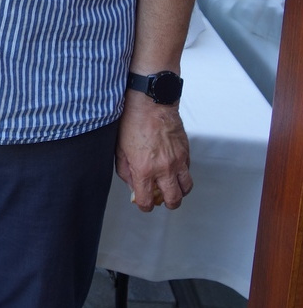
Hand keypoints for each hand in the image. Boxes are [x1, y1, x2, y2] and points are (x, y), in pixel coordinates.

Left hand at [115, 92, 192, 210]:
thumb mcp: (120, 149)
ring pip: (186, 188)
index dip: (144, 205)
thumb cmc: (133, 122)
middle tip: (161, 200)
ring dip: (179, 192)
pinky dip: (182, 175)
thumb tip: (133, 186)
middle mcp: (164, 168)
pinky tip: (173, 170)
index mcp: (144, 169)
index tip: (143, 203)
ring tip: (171, 188)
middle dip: (167, 204)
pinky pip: (188, 171)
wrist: (151, 102)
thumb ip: (126, 172)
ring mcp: (178, 160)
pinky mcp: (186, 151)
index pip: (147, 200)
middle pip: (173, 199)